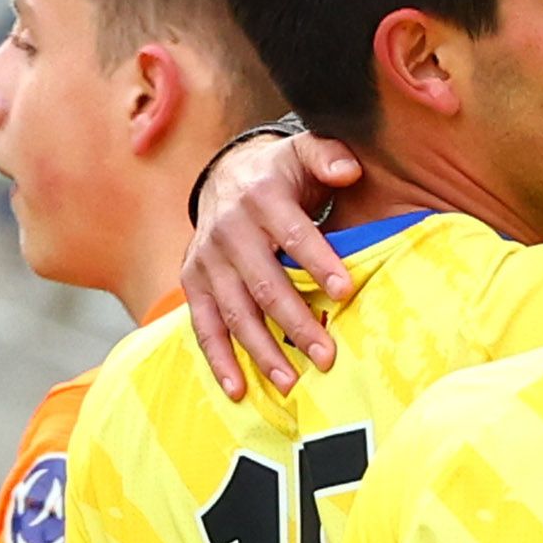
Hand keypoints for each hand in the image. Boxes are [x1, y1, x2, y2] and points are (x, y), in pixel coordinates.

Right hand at [181, 129, 372, 399]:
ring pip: (235, 311)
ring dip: (262, 351)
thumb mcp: (304, 153)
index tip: (345, 292)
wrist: (227, 175)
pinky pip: (204, 325)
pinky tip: (239, 389)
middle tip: (326, 357)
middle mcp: (229, 229)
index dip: (318, 262)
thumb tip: (349, 169)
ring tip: (291, 384)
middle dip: (295, 323)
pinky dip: (219, 359)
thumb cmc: (282, 174)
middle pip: (264, 283)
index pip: (292, 233)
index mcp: (261, 197)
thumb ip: (327, 155)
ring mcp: (207, 259)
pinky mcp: (193, 281)